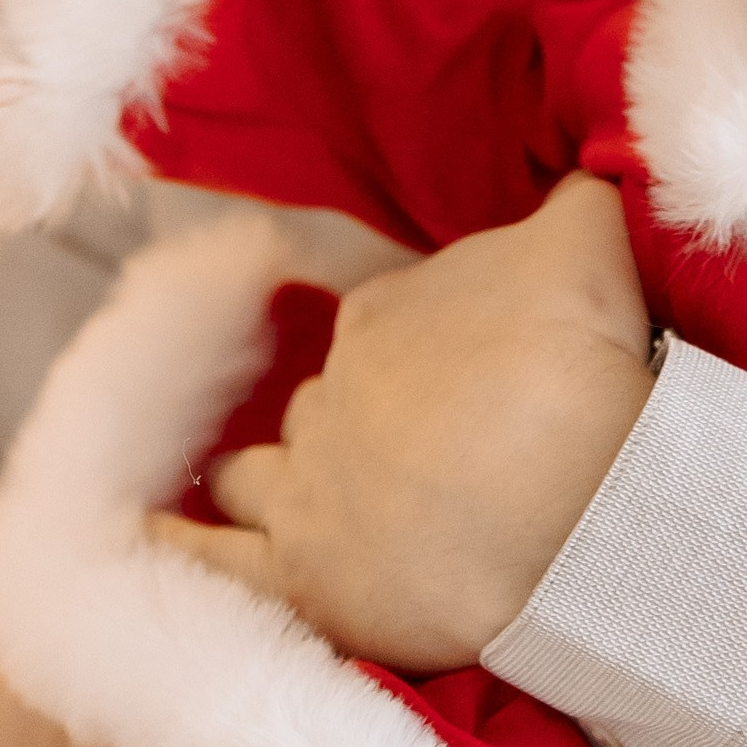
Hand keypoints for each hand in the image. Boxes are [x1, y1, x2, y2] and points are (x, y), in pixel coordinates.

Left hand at [213, 172, 653, 670]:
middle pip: (328, 407)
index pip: (381, 328)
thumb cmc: (583, 363)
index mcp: (382, 314)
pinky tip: (154, 538)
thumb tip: (592, 167)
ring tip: (284, 495)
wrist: (588, 497)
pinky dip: (181, 546)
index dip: (420, 358)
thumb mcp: (589, 239)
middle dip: (361, 427)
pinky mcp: (304, 579)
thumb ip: (578, 200)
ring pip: (258, 476)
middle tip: (422, 460)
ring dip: (266, 479)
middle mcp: (330, 395)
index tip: (463, 384)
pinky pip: (214, 561)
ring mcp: (309, 489)